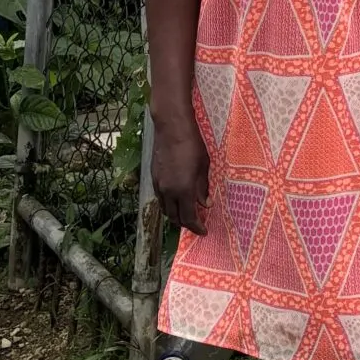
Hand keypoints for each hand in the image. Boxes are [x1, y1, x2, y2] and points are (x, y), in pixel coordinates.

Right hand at [151, 116, 211, 234]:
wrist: (172, 128)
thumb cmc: (193, 145)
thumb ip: (203, 188)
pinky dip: (168, 203)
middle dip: (185, 224)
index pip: (188, 218)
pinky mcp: (153, 177)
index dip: (196, 227)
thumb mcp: (204, 167)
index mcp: (183, 191)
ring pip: (165, 208)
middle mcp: (168, 191)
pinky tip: (176, 198)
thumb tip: (206, 204)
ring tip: (186, 212)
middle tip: (196, 223)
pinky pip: (160, 197)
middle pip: (174, 217)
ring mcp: (158, 184)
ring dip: (175, 214)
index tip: (203, 231)